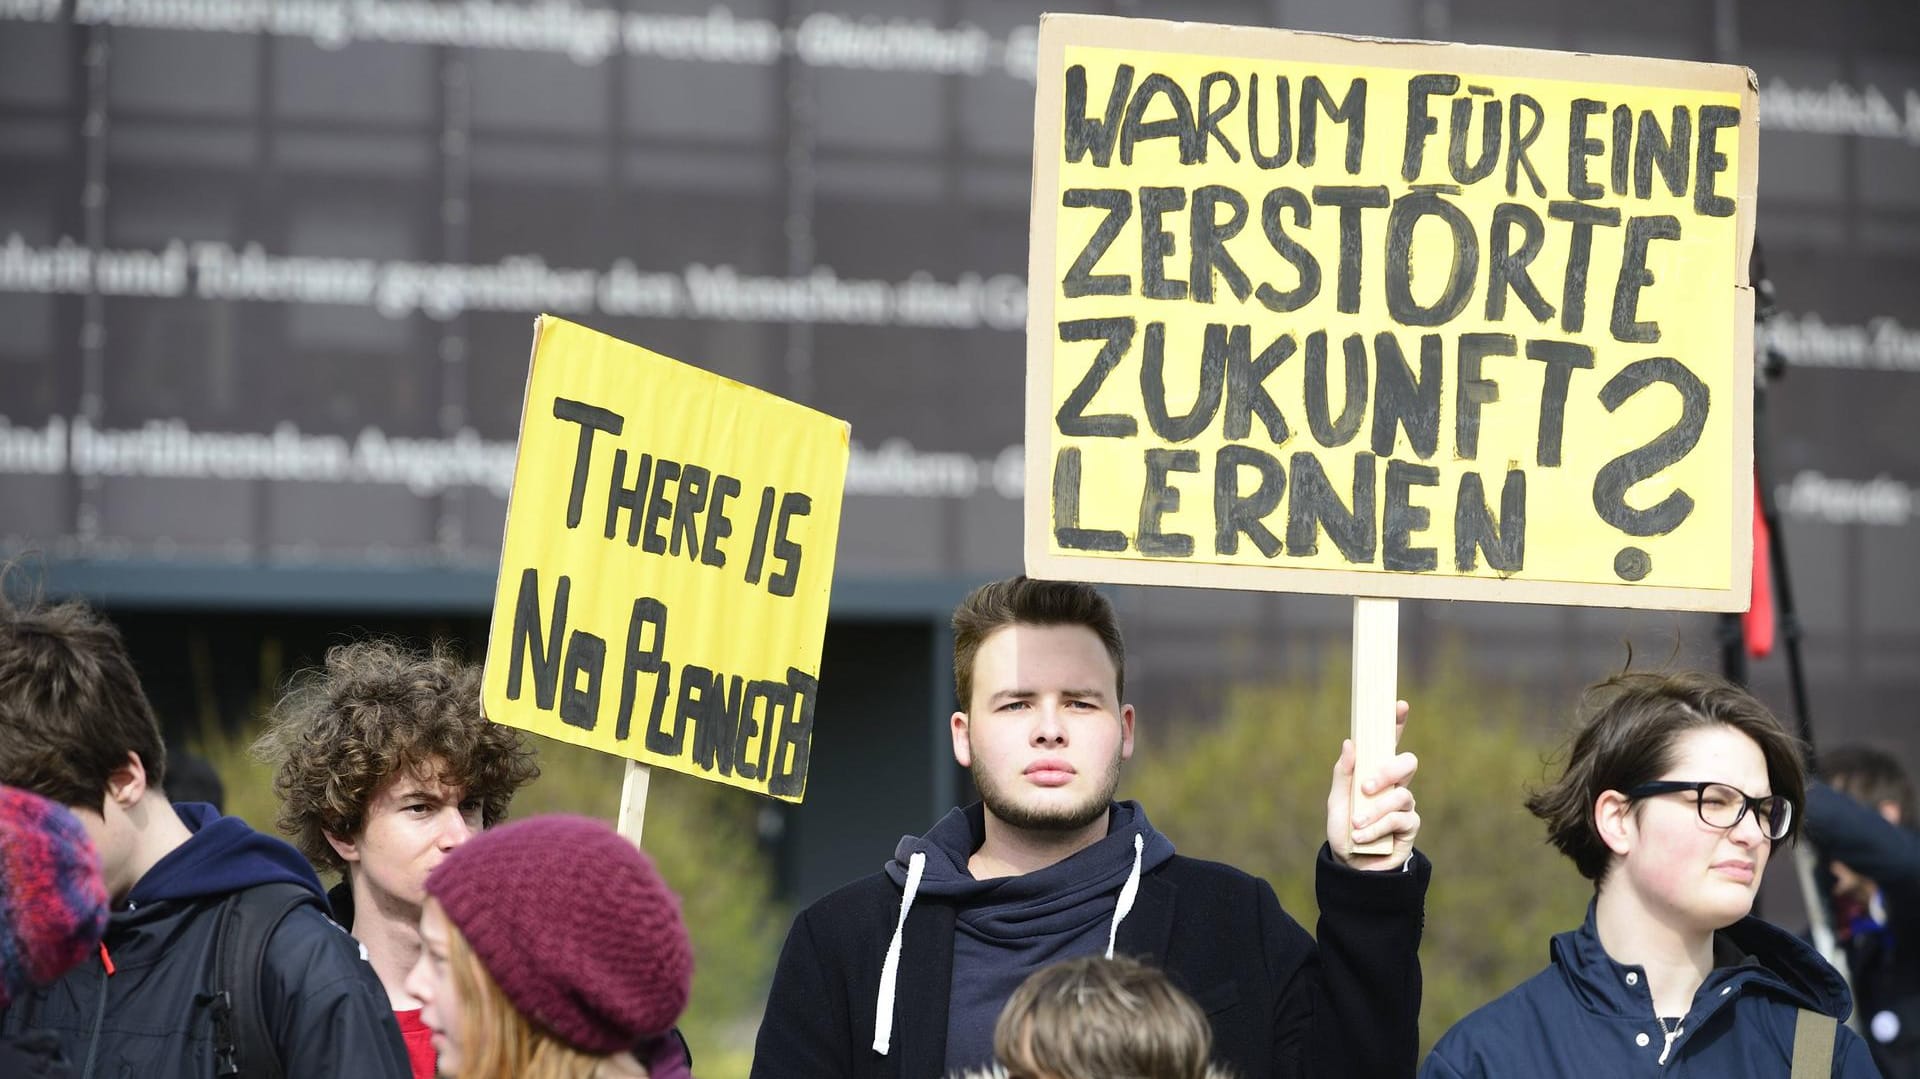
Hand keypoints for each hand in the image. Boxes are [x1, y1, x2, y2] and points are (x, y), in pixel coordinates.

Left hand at [1326, 700, 1418, 870]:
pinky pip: (1401, 819)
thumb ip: (1343, 773)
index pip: (1389, 745)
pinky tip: (1362, 836)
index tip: (1399, 706)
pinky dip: (1379, 827)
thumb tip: (1349, 743)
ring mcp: (1404, 807)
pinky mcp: (1409, 828)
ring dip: (1375, 810)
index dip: (1397, 724)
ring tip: (1356, 824)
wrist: (1351, 867)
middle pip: (1407, 763)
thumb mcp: (1336, 801)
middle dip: (1388, 771)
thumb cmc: (1344, 831)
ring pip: (1402, 795)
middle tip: (1366, 787)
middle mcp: (1395, 787)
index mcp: (1377, 775)